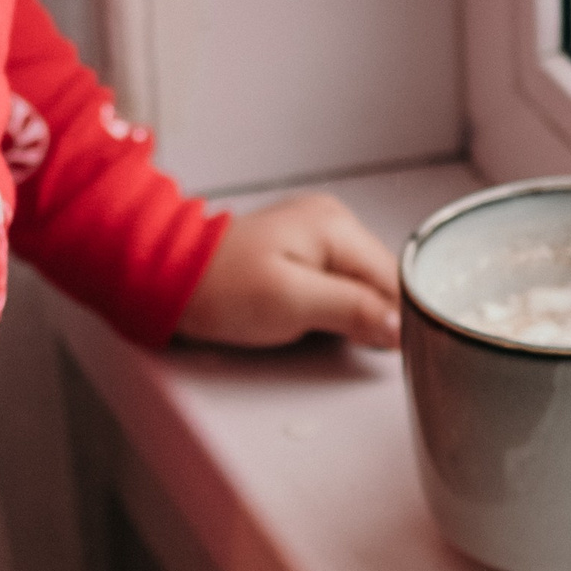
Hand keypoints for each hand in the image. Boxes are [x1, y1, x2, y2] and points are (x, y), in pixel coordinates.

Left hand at [180, 192, 401, 352]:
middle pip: (381, 279)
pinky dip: (335, 305)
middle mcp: (333, 221)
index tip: (387, 350)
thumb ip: (352, 309)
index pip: (394, 277)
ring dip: (353, 313)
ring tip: (324, 331)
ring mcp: (317, 233)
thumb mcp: (292, 303)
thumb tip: (398, 324)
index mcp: (335, 226)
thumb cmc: (222, 288)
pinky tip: (316, 321)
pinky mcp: (302, 251)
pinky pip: (338, 281)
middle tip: (344, 343)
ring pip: (362, 283)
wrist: (171, 279)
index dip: (397, 318)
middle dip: (372, 315)